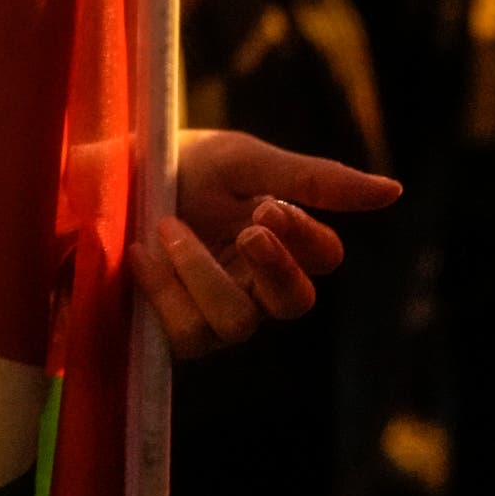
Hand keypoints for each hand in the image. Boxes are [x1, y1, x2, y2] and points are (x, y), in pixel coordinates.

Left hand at [129, 130, 399, 358]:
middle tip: (248, 228)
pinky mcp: (170, 330)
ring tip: (168, 226)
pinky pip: (186, 335)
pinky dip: (165, 291)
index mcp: (278, 240)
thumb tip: (395, 192)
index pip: (323, 258)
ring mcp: (213, 312)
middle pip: (294, 304)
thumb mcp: (241, 160)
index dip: (303, 237)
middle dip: (274, 268)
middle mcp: (253, 284)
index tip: (267, 205)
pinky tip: (141, 253)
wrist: (100, 176)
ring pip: (236, 323)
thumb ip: (312, 180)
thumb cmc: (176, 166)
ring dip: (203, 274)